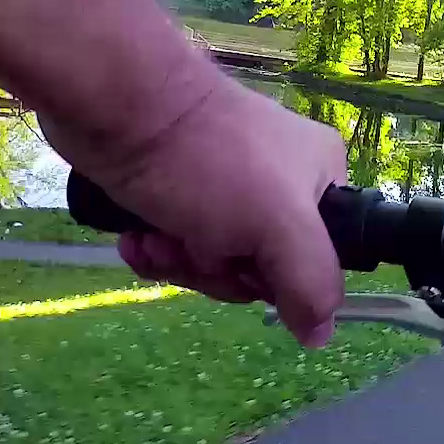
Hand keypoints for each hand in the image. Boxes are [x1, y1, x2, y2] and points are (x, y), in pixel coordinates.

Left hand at [47, 75, 346, 346]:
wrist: (122, 108)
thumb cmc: (213, 164)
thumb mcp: (279, 227)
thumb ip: (311, 283)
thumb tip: (321, 335)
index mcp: (320, 179)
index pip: (316, 257)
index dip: (278, 278)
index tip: (247, 266)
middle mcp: (279, 181)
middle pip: (258, 265)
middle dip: (217, 269)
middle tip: (194, 245)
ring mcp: (225, 184)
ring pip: (211, 258)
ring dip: (179, 260)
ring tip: (155, 236)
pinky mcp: (175, 187)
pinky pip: (176, 241)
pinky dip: (155, 248)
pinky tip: (135, 237)